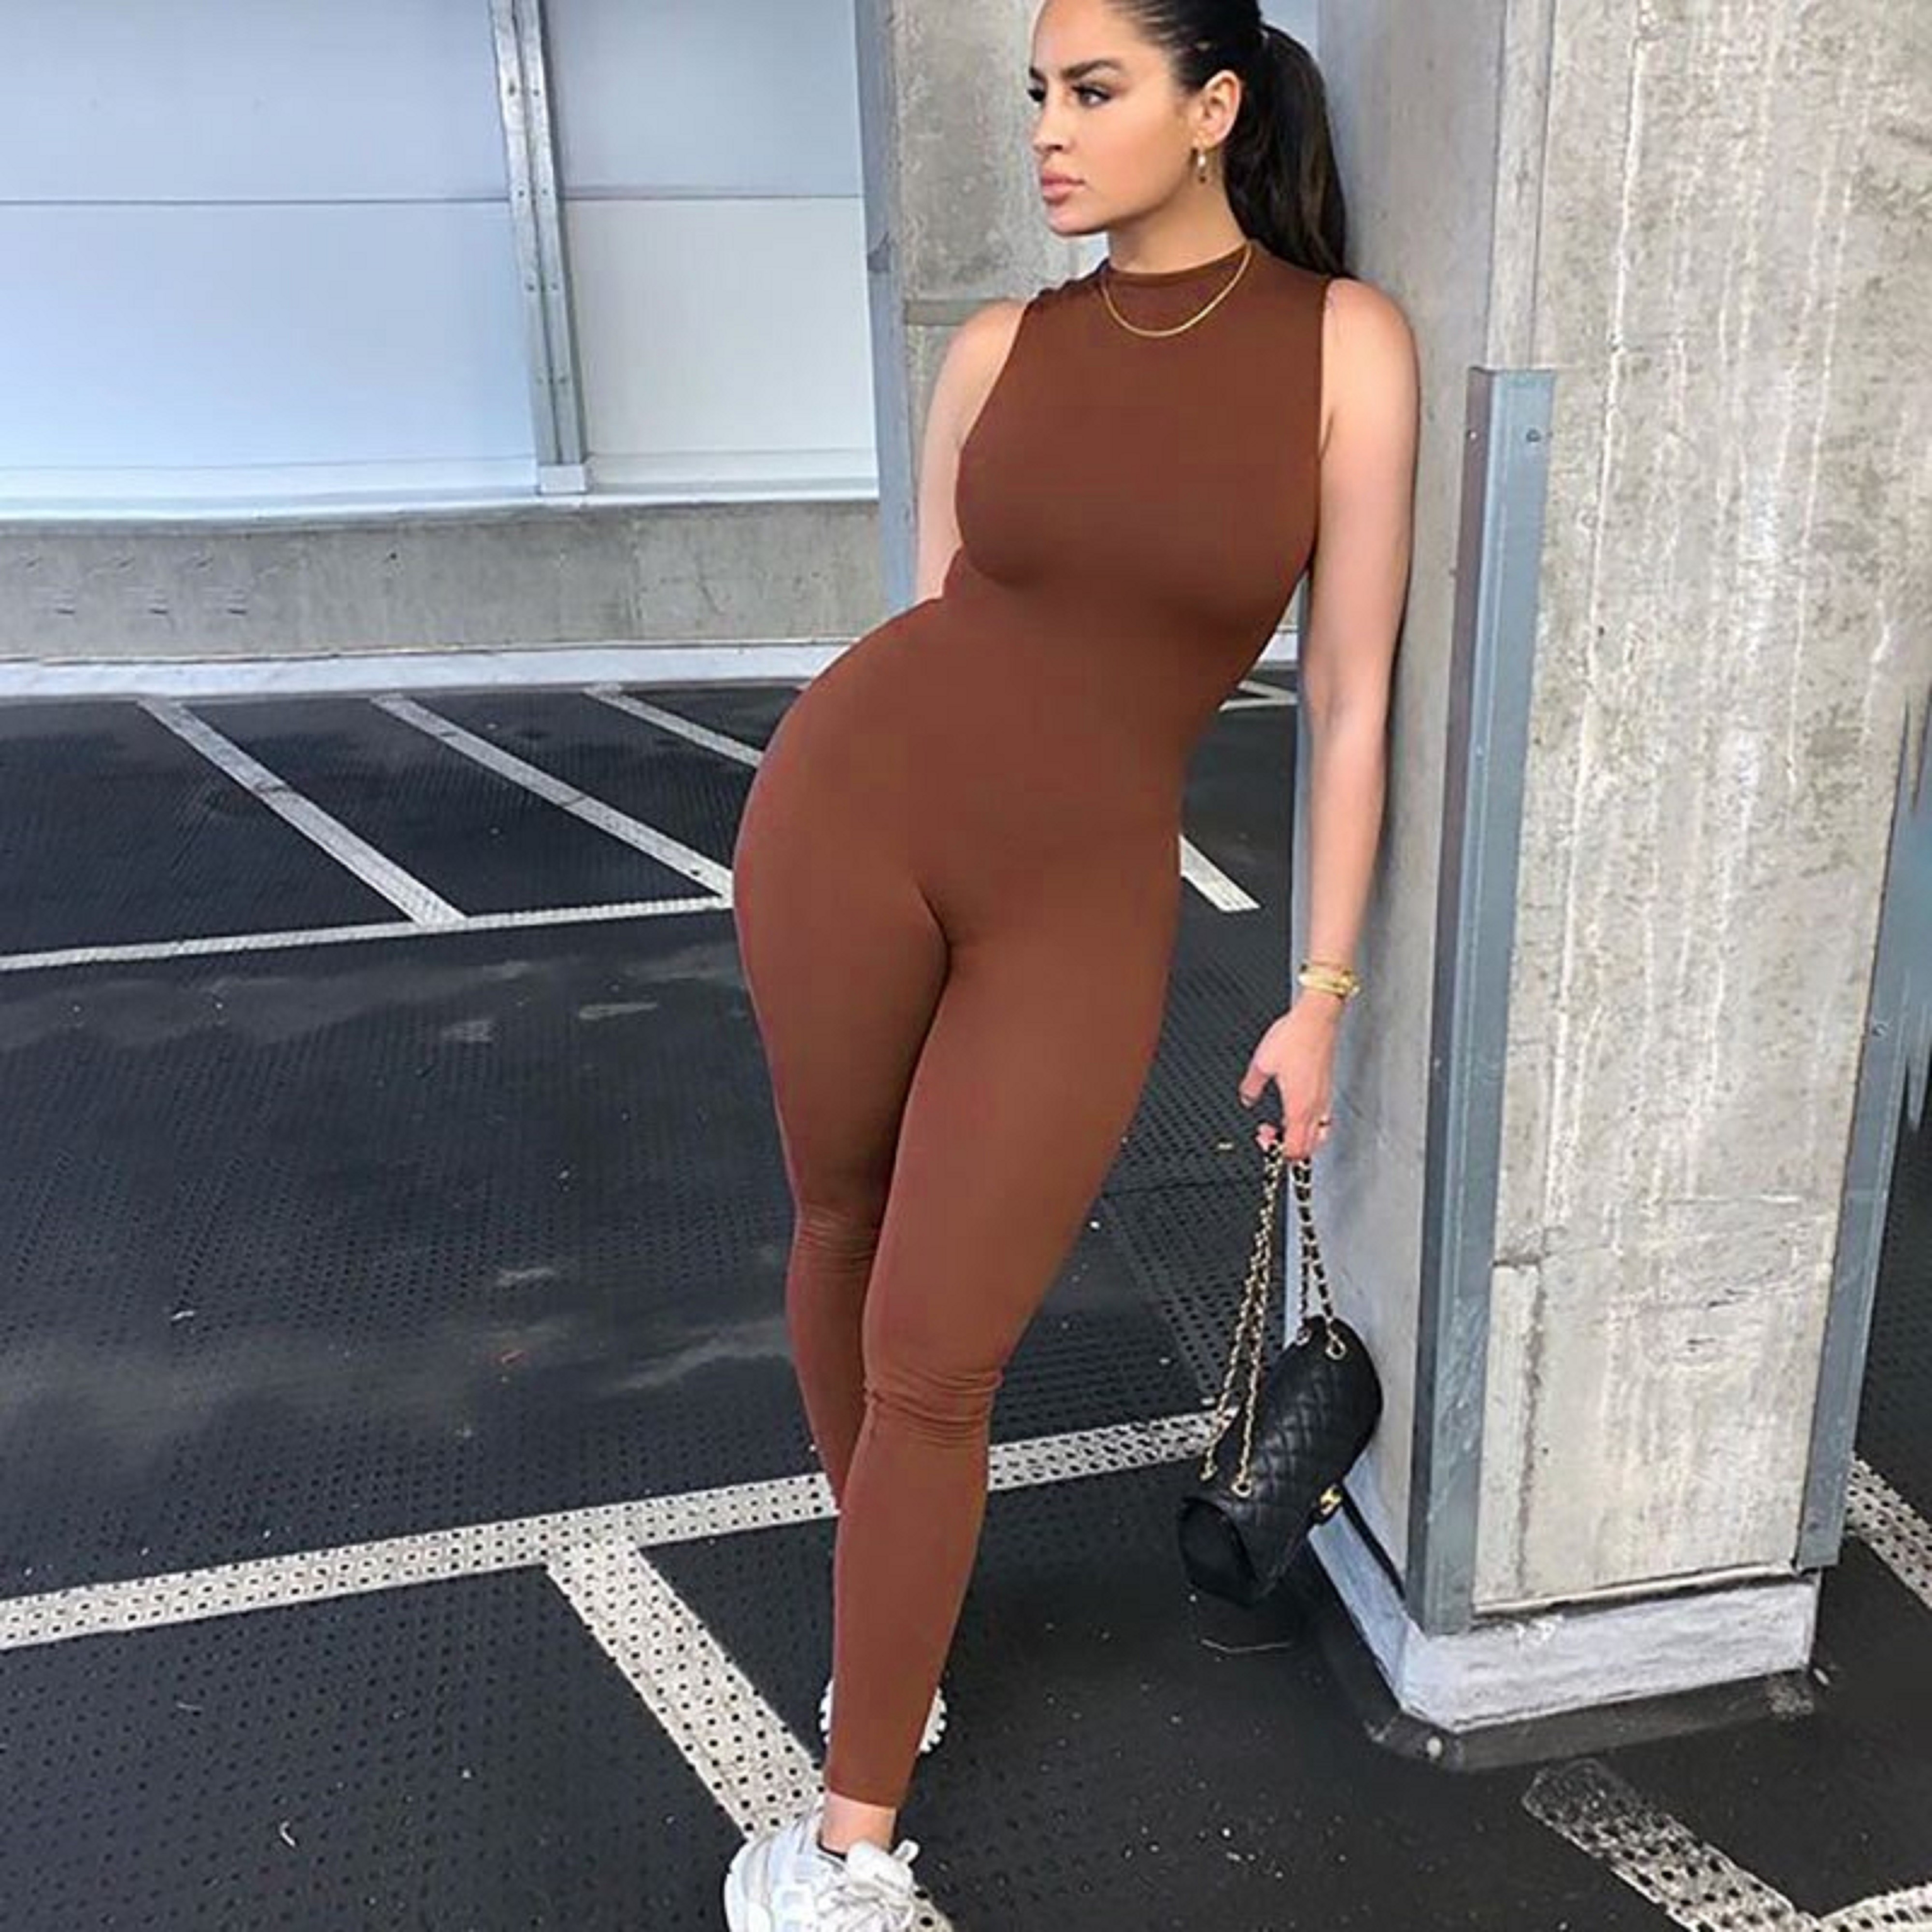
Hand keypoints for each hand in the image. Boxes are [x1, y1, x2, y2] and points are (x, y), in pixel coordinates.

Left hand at [1237, 1000, 1339, 1160]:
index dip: (1277, 1152)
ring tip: (1283, 1126)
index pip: (1294, 1149)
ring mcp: (1323, 1099)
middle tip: (1270, 1135)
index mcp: (1298, 1107)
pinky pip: (1321, 1119)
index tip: (1262, 1136)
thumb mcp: (1261, 1064)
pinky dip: (1308, 1124)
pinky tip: (1295, 1110)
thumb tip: (1247, 1099)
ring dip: (1301, 1137)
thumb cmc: (1294, 1038)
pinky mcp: (1326, 1089)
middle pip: (1308, 1148)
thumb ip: (1251, 1087)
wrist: (1316, 1020)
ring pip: (1318, 1135)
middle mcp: (1315, 1107)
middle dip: (1288, 1149)